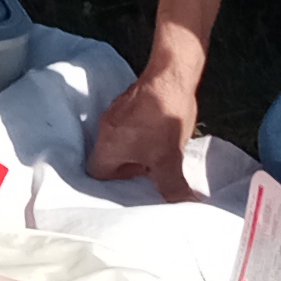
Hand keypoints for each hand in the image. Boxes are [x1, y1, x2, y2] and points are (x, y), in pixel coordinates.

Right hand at [88, 66, 203, 204]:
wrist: (171, 75)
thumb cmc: (163, 117)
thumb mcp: (169, 158)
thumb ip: (172, 186)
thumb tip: (184, 205)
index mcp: (107, 145)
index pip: (96, 174)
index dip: (112, 184)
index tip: (130, 186)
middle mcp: (105, 128)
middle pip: (109, 157)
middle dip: (129, 167)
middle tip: (148, 173)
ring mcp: (116, 112)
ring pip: (121, 140)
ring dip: (137, 149)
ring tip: (158, 154)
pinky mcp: (129, 101)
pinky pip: (129, 125)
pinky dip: (142, 133)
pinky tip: (161, 134)